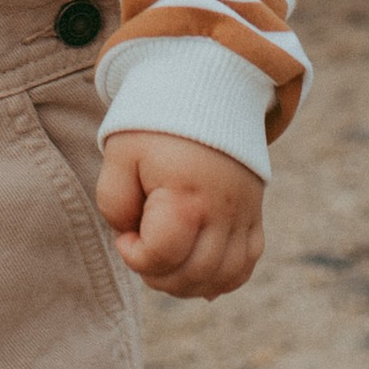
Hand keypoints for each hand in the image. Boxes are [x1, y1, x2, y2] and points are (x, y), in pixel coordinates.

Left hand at [95, 132, 265, 299]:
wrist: (205, 85)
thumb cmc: (156, 122)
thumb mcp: (119, 154)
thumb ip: (114, 204)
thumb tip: (131, 237)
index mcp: (186, 196)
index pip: (161, 257)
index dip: (134, 256)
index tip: (125, 234)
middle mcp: (222, 211)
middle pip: (193, 274)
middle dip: (158, 275)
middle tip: (141, 249)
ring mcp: (243, 213)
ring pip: (223, 277)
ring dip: (188, 283)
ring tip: (165, 261)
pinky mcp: (254, 212)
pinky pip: (246, 263)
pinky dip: (223, 278)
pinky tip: (198, 272)